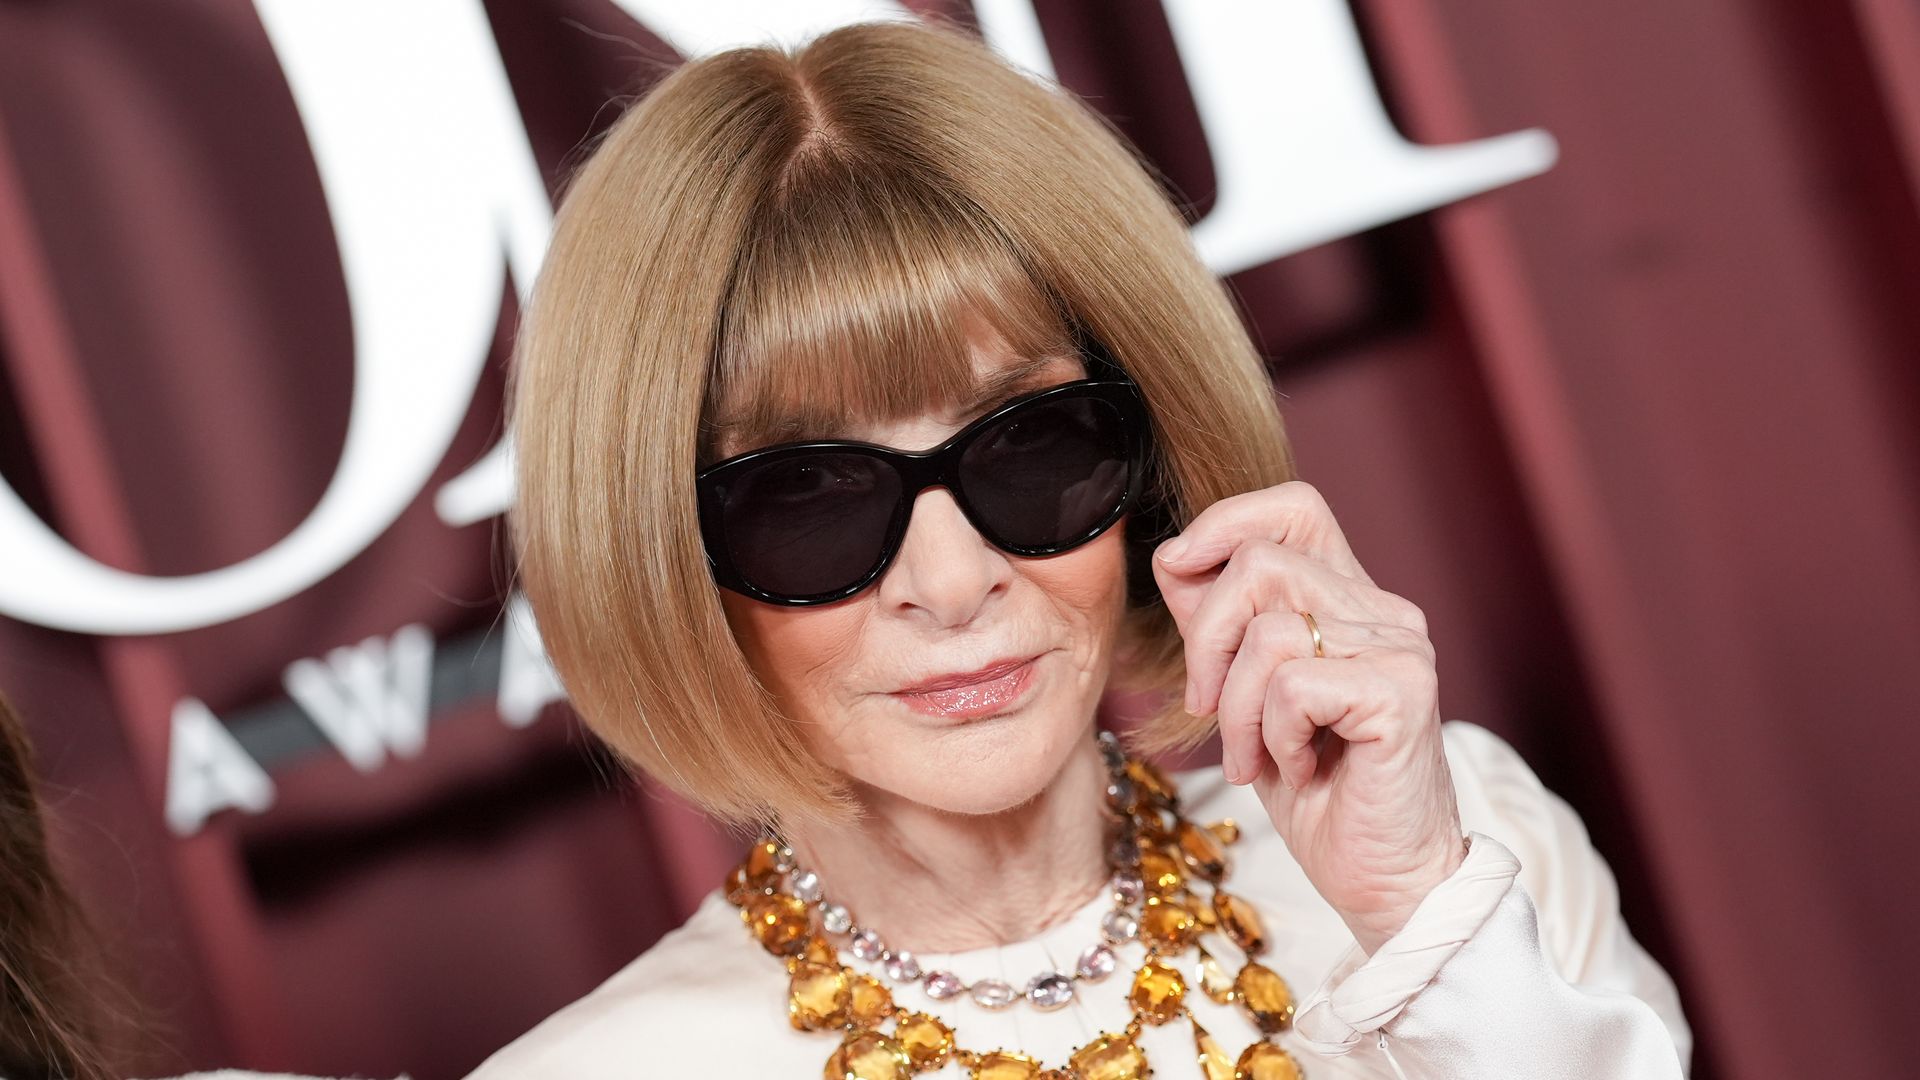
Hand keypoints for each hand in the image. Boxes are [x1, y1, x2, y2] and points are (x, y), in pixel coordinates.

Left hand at [1151, 480, 1464, 953]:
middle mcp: (1385, 611)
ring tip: (1255, 757)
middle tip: (1211, 711)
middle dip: (1207, 641)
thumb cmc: (1316, 792)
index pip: (1295, 508)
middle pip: (1260, 564)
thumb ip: (1218, 623)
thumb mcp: (1245, 695)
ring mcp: (1401, 648)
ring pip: (1268, 629)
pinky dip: (1271, 734)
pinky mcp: (1402, 694)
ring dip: (1237, 708)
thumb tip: (1175, 555)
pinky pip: (1292, 685)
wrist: (1380, 880)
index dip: (1226, 522)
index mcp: (1352, 600)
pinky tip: (1296, 767)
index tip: (1179, 571)